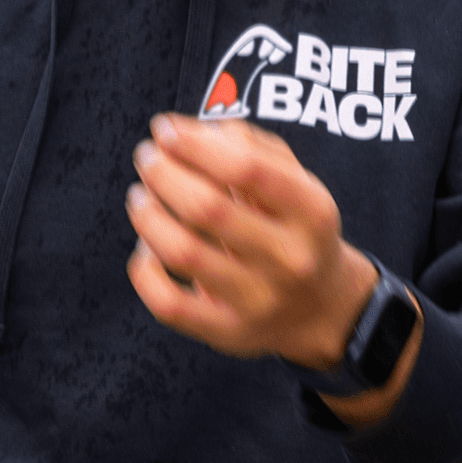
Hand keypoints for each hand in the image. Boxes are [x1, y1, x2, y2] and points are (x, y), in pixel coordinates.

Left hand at [125, 116, 419, 422]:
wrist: (322, 308)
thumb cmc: (295, 228)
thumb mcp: (295, 181)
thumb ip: (250, 145)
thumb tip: (188, 131)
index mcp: (312, 213)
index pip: (247, 168)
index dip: (195, 144)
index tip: (164, 129)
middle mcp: (290, 259)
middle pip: (208, 208)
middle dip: (163, 173)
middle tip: (146, 156)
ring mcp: (259, 301)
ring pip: (182, 253)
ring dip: (147, 215)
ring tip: (140, 194)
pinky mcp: (228, 333)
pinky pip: (169, 304)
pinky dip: (144, 270)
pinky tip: (145, 248)